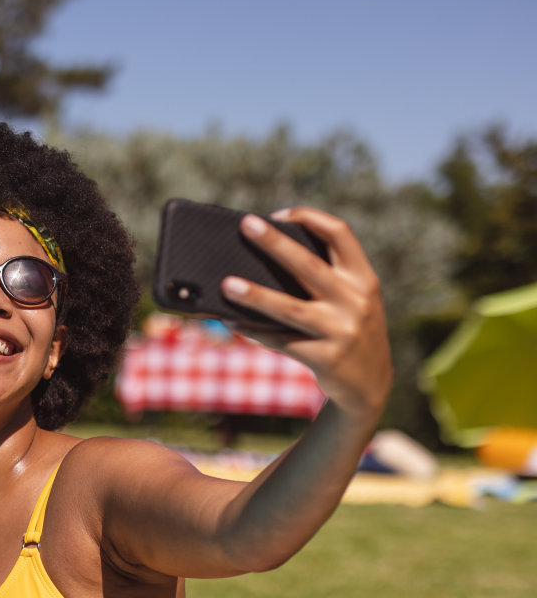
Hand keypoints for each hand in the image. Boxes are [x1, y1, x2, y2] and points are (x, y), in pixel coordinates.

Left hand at [222, 208, 392, 419]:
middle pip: (309, 265)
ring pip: (291, 309)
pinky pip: (281, 341)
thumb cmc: (349, 329)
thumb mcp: (353, 300)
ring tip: (227, 284)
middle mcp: (356, 301)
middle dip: (275, 243)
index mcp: (363, 279)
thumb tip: (263, 262)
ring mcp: (342, 331)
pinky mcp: (326, 358)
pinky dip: (254, 331)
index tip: (279, 214)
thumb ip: (327, 279)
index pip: (340, 235)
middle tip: (246, 224)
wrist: (371, 383)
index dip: (310, 219)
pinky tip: (232, 322)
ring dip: (256, 296)